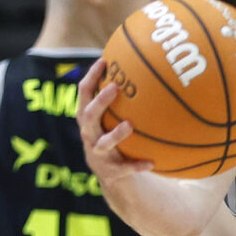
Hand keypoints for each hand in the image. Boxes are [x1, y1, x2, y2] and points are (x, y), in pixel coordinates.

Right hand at [76, 58, 153, 183]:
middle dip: (100, 101)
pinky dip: (136, 165)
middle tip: (115, 87)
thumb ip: (120, 97)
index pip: (84, 93)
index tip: (104, 61)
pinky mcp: (111, 171)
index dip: (91, 77)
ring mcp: (98, 153)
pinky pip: (124, 168)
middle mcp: (89, 133)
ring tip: (130, 125)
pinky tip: (151, 163)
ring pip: (103, 143)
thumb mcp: (111, 117)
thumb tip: (143, 65)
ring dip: (115, 134)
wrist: (109, 173)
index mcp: (87, 117)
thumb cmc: (112, 134)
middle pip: (89, 115)